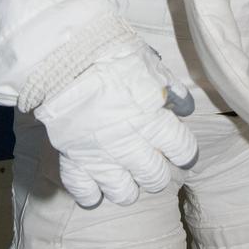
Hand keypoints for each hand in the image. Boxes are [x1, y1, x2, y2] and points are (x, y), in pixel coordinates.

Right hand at [36, 40, 197, 207]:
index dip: (183, 151)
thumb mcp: (150, 66)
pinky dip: (92, 194)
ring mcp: (100, 155)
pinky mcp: (73, 158)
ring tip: (126, 174)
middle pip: (155, 178)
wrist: (64, 55)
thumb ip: (171, 89)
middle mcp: (130, 144)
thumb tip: (184, 108)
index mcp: (154, 120)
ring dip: (129, 187)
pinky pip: (85, 191)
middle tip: (152, 162)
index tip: (178, 149)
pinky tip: (97, 186)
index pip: (182, 151)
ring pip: (124, 192)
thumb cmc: (111, 54)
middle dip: (157, 172)